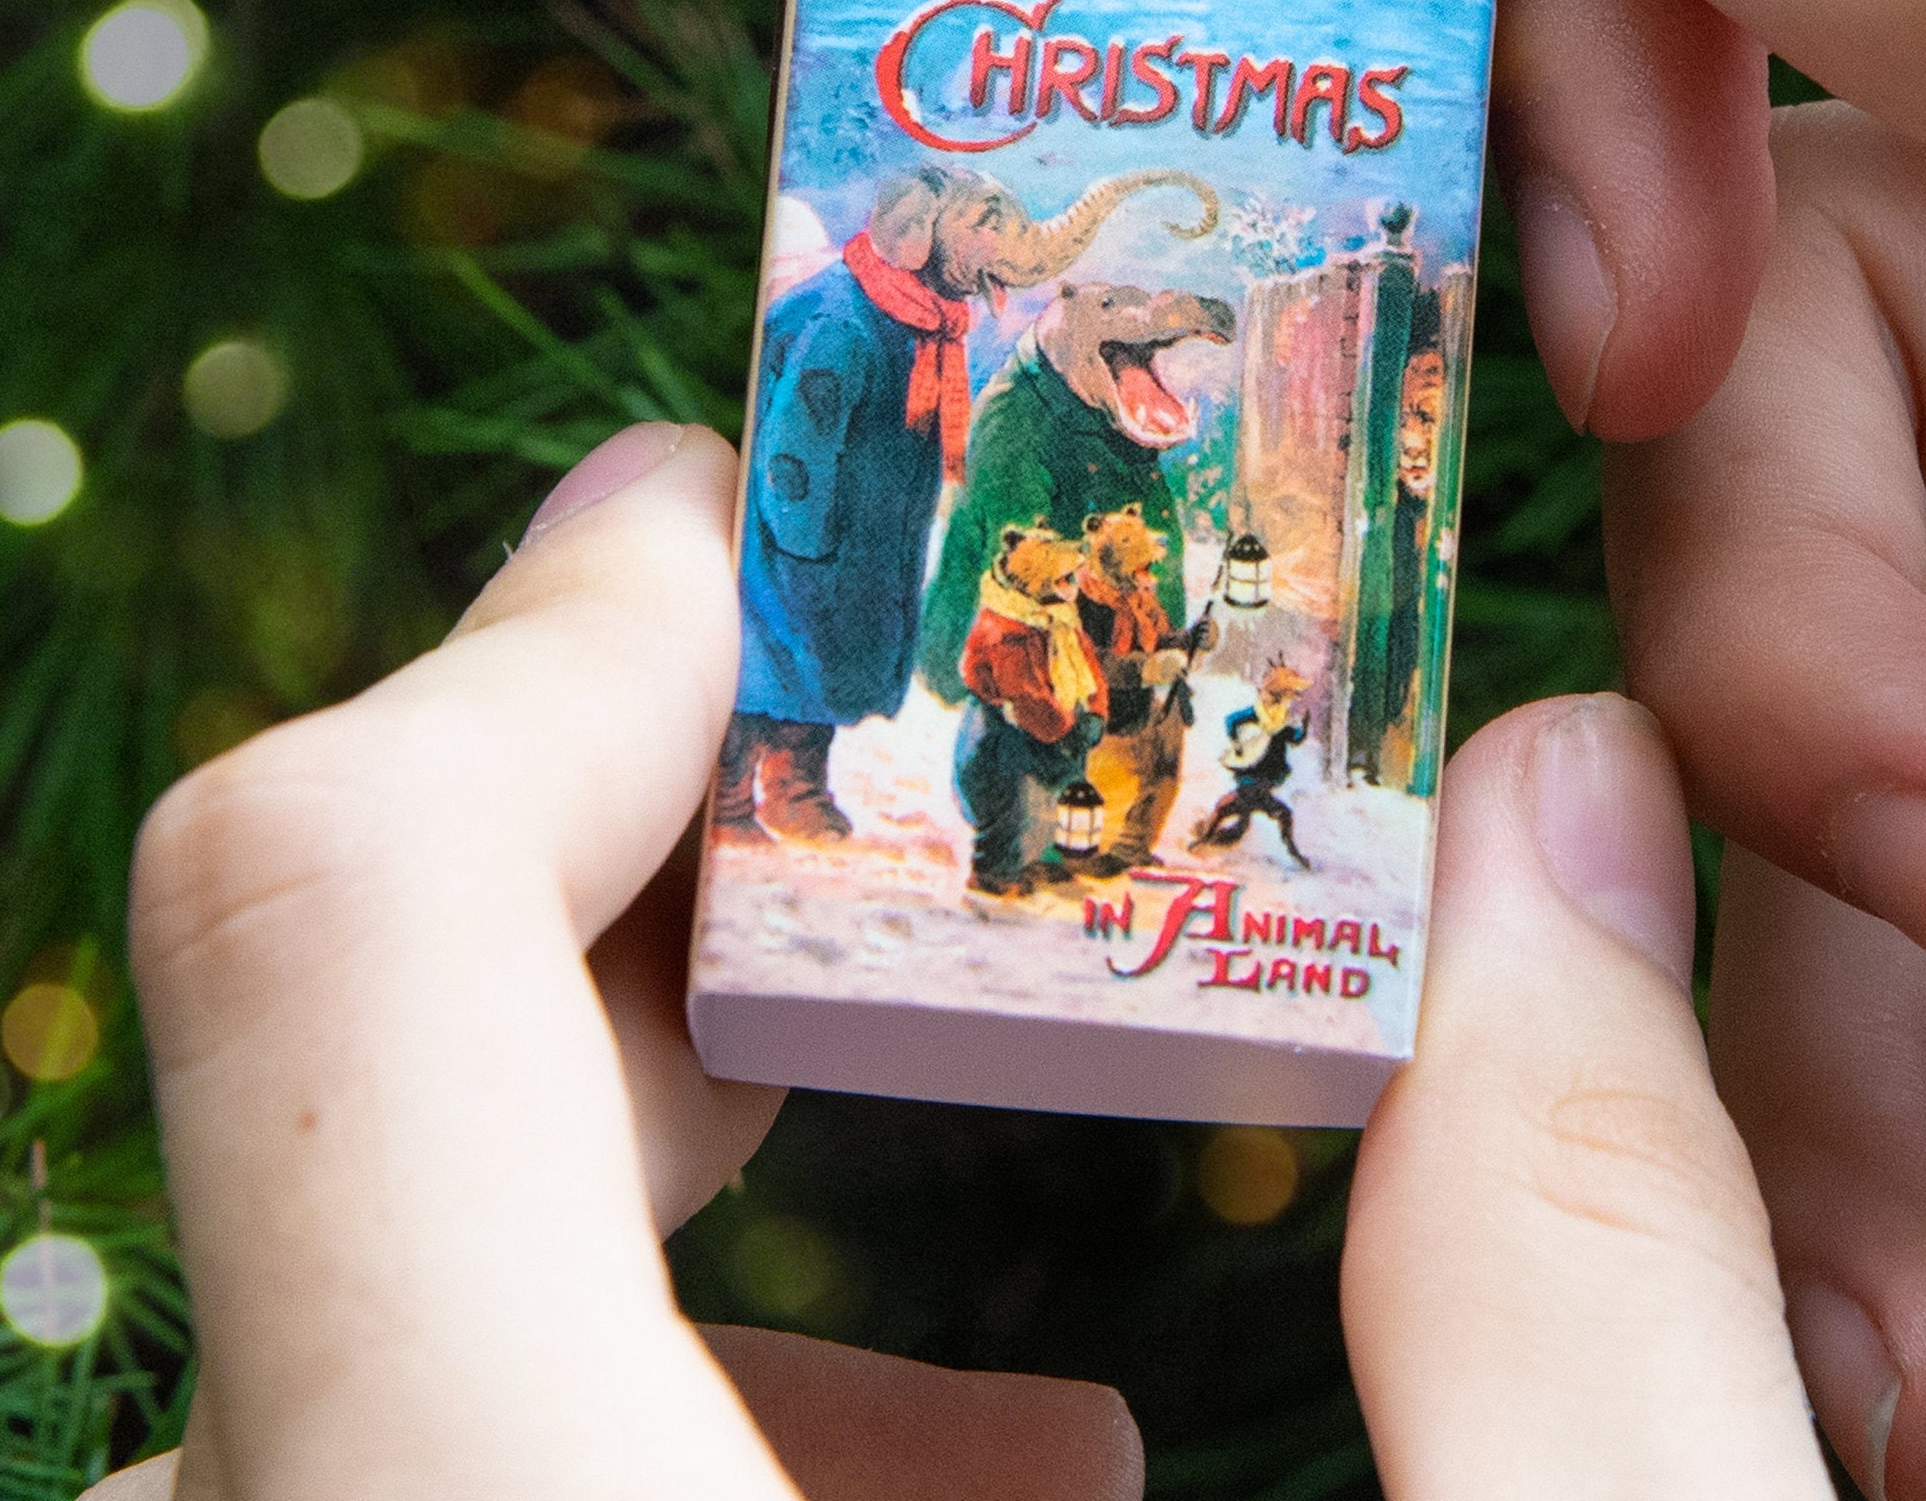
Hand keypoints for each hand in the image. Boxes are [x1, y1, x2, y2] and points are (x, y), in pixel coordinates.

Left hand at [103, 429, 1838, 1499]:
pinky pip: (418, 1498)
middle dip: (666, 898)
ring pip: (361, 1349)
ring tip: (1044, 1352)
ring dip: (669, 1236)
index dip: (552, 640)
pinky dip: (658, 1446)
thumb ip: (1593, 1266)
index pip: (333, 917)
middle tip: (935, 810)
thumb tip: (1585, 820)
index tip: (760, 522)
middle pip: (335, 1091)